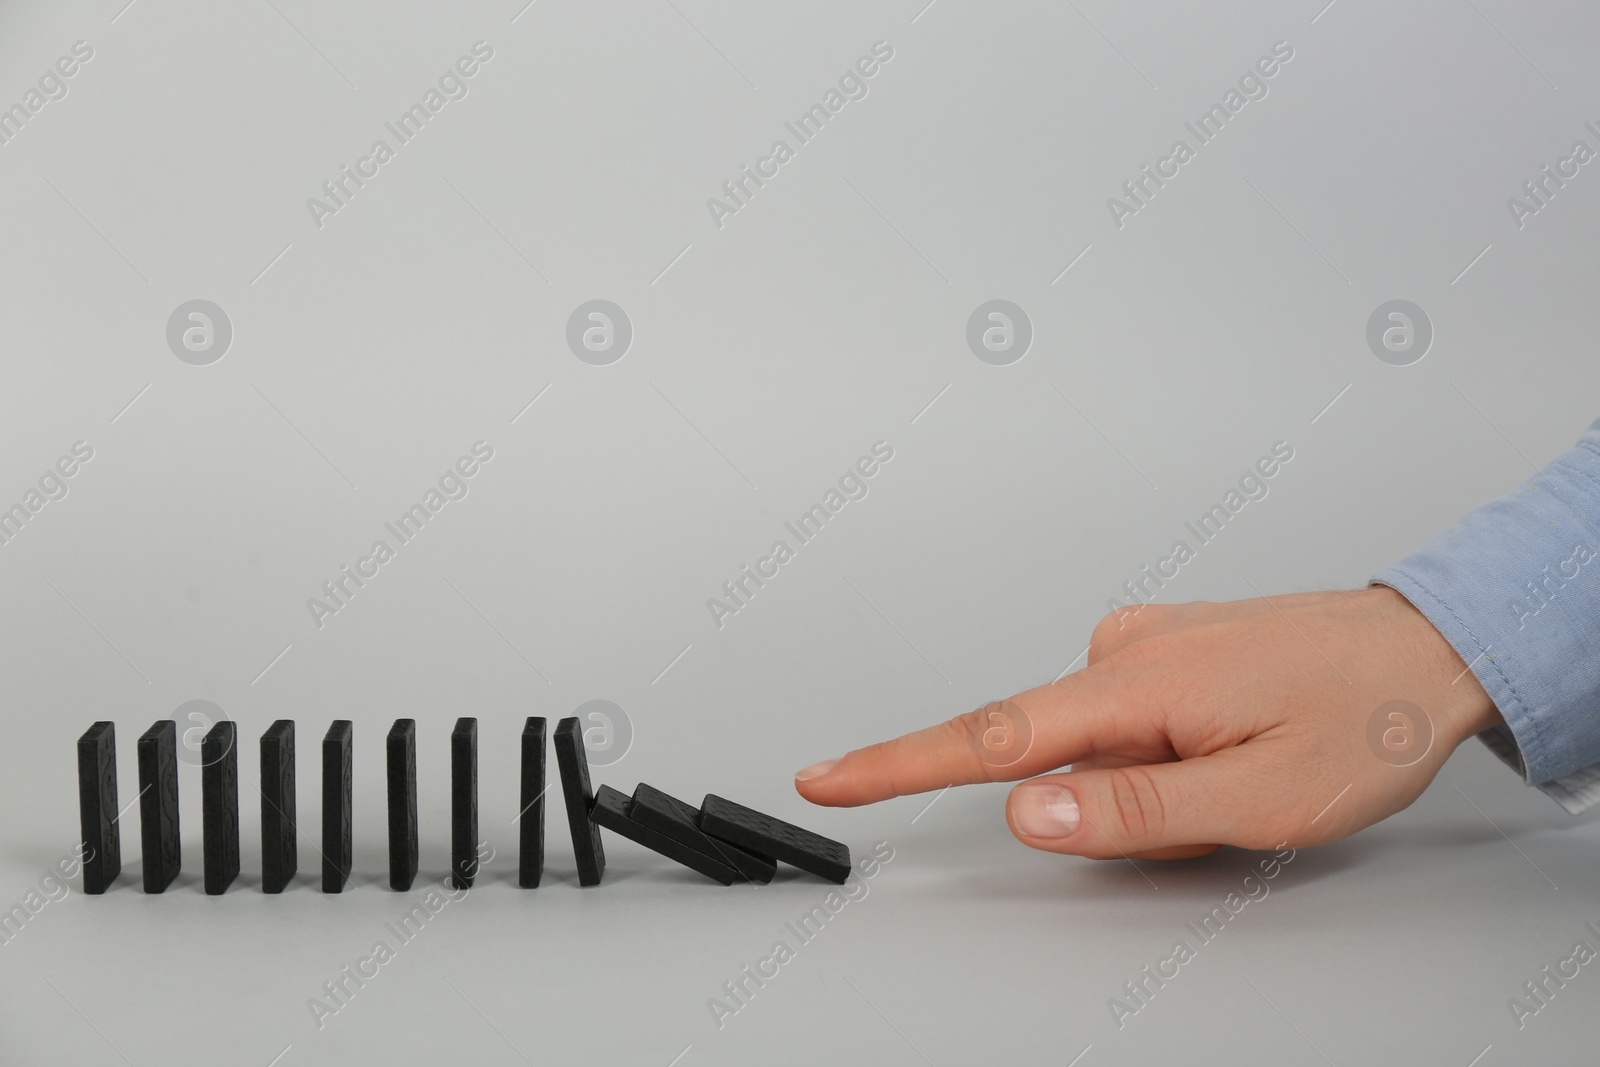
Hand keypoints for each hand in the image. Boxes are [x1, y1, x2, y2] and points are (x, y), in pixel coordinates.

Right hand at [795, 587, 1501, 859]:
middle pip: (1056, 756)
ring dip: (1149, 781)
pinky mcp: (1158, 645)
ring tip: (1246, 767)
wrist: (1424, 649)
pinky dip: (1159, 752)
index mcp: (1136, 685)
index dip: (897, 764)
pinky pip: (1124, 720)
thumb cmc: (1359, 719)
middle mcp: (1122, 648)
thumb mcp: (1257, 799)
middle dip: (1114, 805)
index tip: (827, 777)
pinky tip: (1231, 740)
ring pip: (1096, 745)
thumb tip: (1024, 809)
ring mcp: (1140, 641)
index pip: (989, 737)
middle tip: (1224, 803)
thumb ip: (1130, 810)